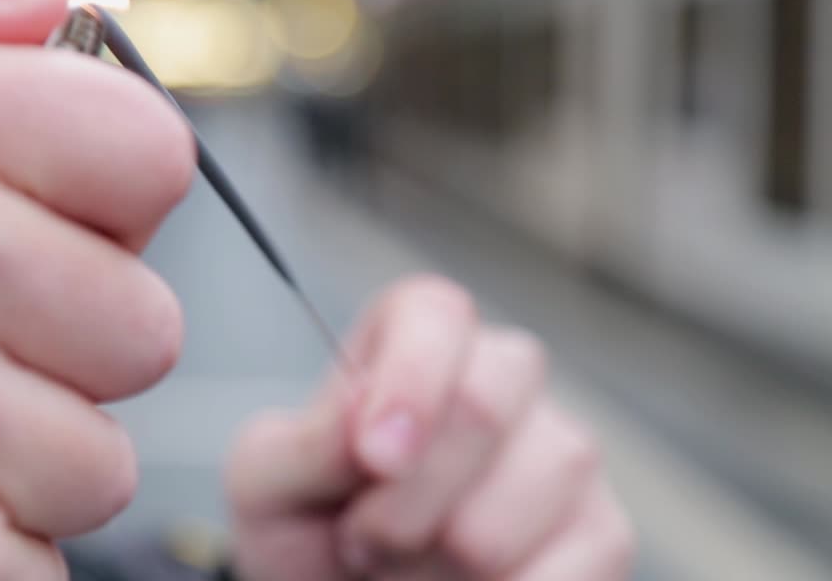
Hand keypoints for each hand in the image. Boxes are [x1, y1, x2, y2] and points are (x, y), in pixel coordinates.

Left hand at [227, 278, 632, 579]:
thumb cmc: (304, 529)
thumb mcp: (266, 482)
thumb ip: (307, 444)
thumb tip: (373, 426)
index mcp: (414, 341)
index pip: (436, 313)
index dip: (411, 379)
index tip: (371, 459)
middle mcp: (502, 379)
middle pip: (485, 402)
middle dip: (403, 501)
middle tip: (358, 542)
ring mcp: (561, 453)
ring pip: (521, 498)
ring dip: (437, 565)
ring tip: (400, 571)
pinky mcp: (602, 534)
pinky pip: (568, 570)